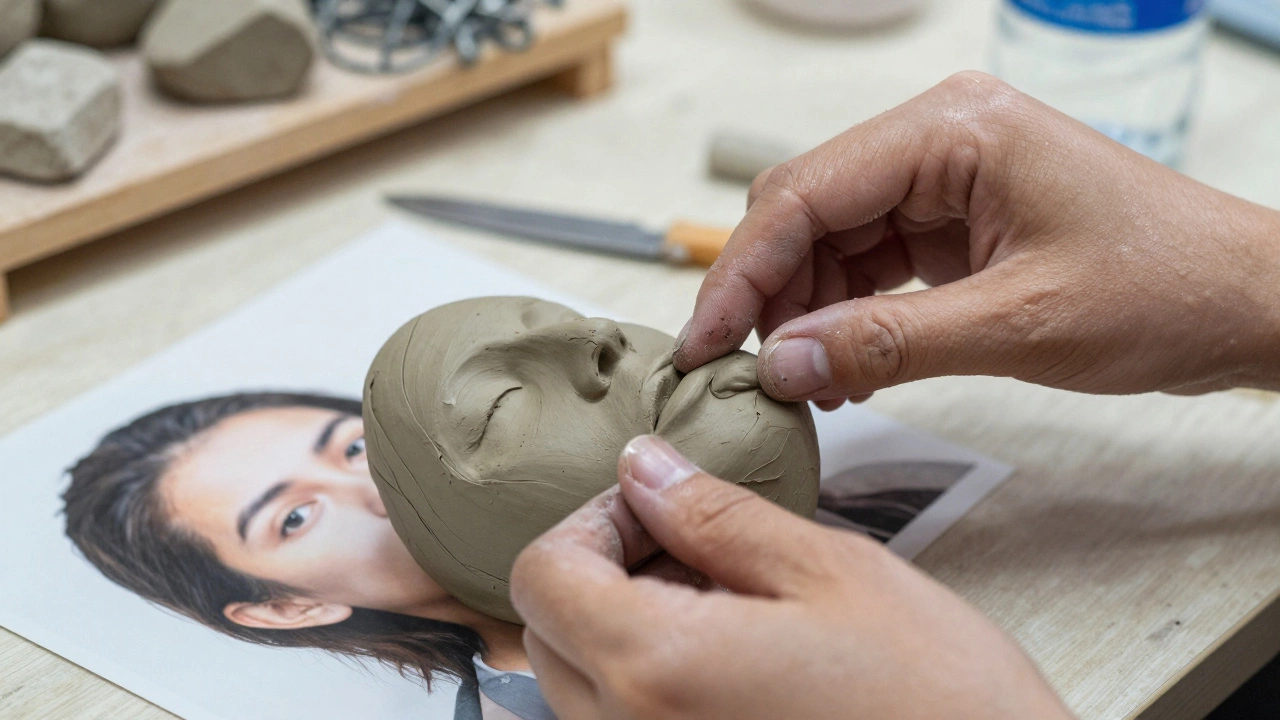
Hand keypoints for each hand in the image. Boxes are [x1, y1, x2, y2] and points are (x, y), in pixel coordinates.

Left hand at [510, 435, 1073, 719]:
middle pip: (547, 631)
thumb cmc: (935, 698)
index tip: (659, 505)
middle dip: (602, 568)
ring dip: (625, 623)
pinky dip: (652, 677)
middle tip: (695, 542)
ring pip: (582, 683)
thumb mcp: (827, 572)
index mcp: (653, 667)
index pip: (543, 575)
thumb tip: (642, 467)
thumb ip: (716, 514)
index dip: (592, 521)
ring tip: (727, 599)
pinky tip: (735, 654)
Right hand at [674, 71, 1279, 406]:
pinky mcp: (954, 217)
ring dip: (803, 311)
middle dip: (766, 294)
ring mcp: (945, 177)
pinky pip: (867, 262)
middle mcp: (938, 138)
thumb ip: (887, 345)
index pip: (804, 194)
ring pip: (827, 240)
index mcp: (953, 130)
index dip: (739, 272)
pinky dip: (843, 315)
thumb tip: (781, 365)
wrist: (1245, 300)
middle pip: (804, 210)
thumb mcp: (1018, 325)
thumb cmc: (1166, 287)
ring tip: (803, 384)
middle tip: (743, 372)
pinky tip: (842, 367)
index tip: (702, 343)